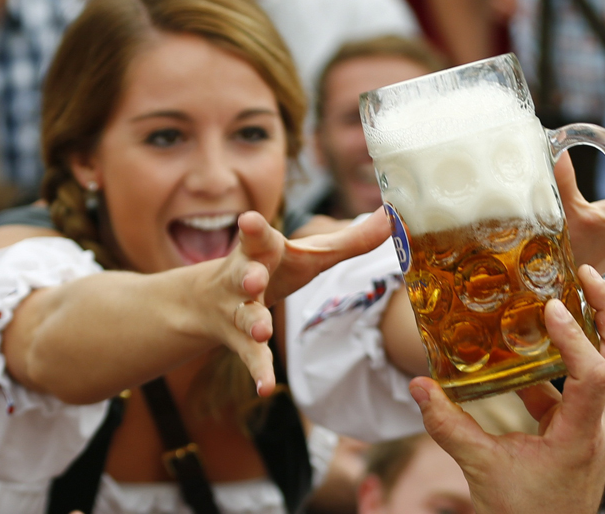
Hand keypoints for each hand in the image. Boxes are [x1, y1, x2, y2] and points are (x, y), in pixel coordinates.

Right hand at [218, 209, 389, 395]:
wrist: (210, 301)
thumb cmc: (276, 268)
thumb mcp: (310, 253)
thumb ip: (352, 239)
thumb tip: (394, 215)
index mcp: (262, 251)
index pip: (257, 237)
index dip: (254, 228)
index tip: (248, 220)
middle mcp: (245, 278)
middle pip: (245, 275)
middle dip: (249, 278)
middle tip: (254, 281)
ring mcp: (239, 310)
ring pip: (245, 316)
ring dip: (254, 322)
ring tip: (263, 330)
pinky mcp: (239, 341)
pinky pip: (249, 357)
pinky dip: (258, 372)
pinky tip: (265, 388)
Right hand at [410, 265, 604, 513]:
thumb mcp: (480, 468)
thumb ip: (447, 425)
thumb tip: (417, 385)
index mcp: (582, 436)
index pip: (594, 374)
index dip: (575, 336)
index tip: (549, 308)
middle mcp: (599, 426)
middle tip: (583, 273)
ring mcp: (595, 428)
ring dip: (591, 328)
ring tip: (562, 296)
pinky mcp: (581, 432)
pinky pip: (579, 386)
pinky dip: (560, 362)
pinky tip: (528, 350)